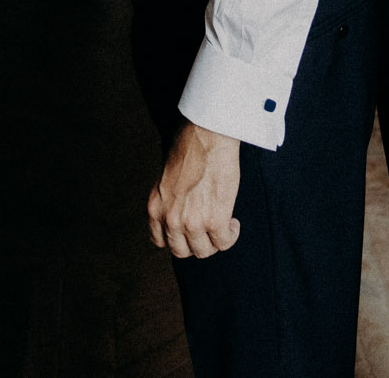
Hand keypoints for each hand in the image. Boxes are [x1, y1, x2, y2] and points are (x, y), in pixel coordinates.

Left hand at [146, 122, 241, 258]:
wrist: (206, 136)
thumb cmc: (189, 147)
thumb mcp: (166, 179)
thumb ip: (169, 200)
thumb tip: (181, 210)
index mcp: (156, 208)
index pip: (160, 241)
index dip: (177, 238)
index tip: (188, 232)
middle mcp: (170, 219)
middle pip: (182, 251)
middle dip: (197, 243)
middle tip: (208, 231)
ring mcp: (192, 223)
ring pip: (204, 250)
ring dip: (215, 241)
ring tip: (223, 226)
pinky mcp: (215, 221)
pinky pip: (224, 242)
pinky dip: (230, 236)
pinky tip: (233, 223)